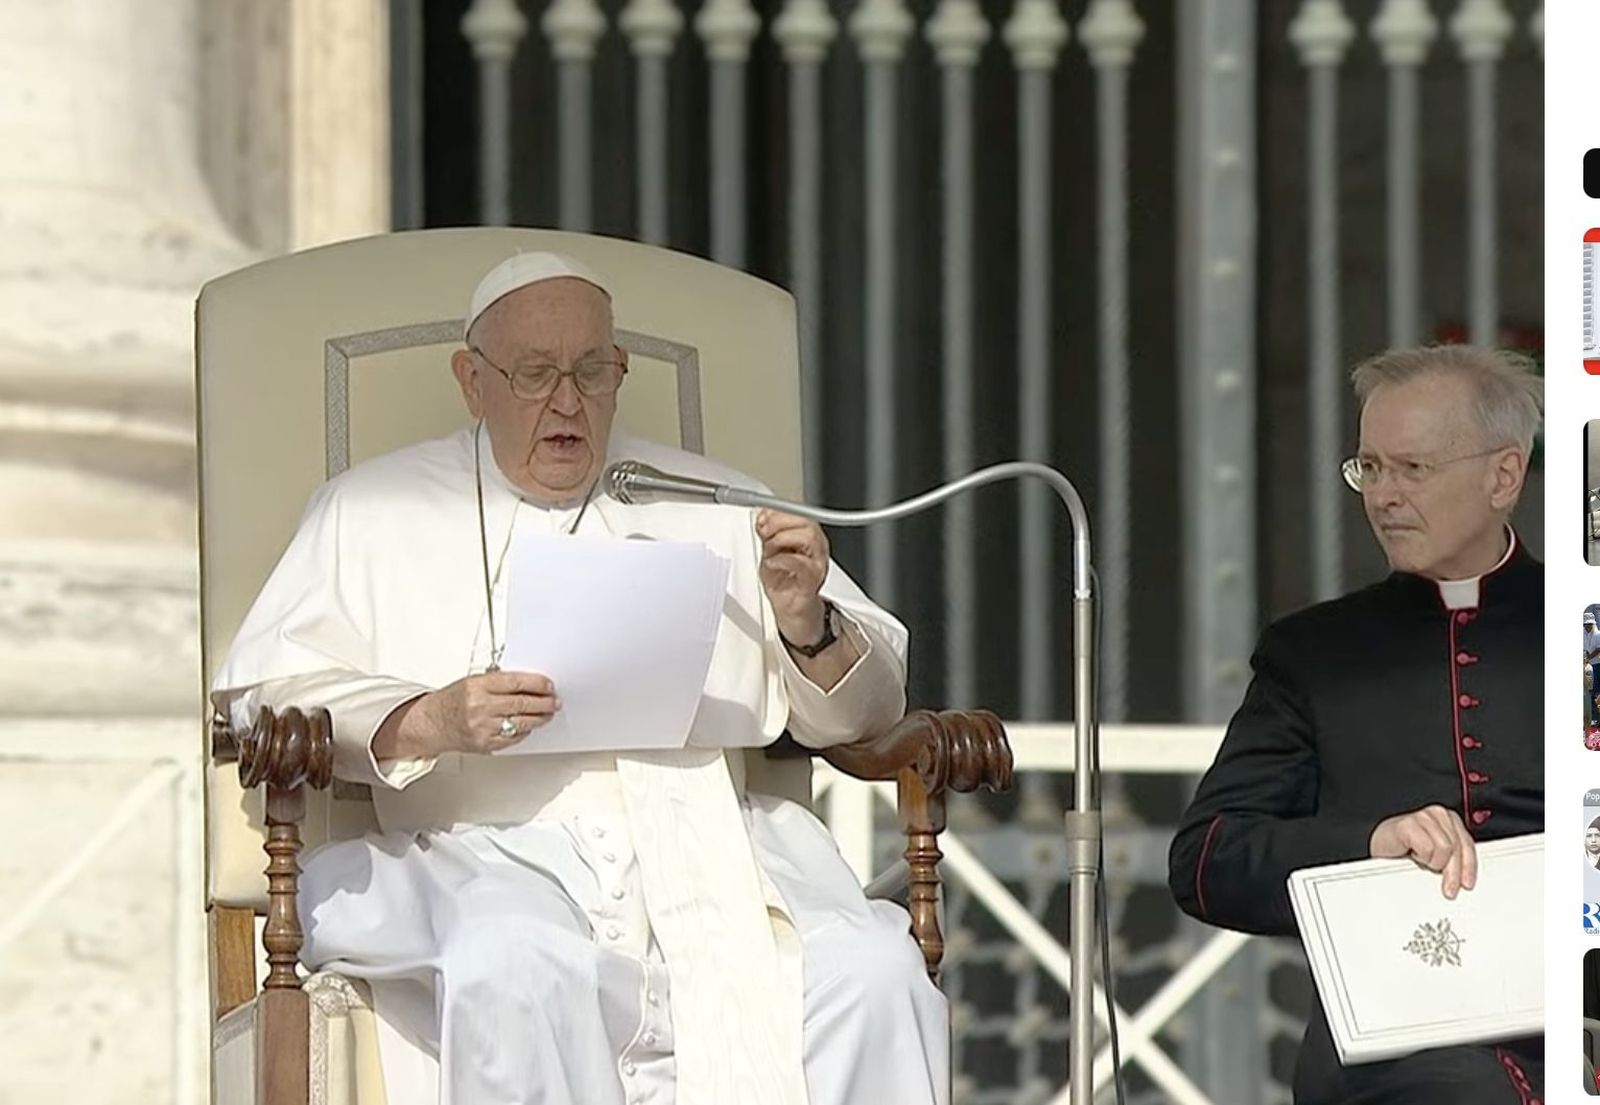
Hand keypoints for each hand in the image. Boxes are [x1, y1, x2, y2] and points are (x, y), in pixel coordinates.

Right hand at [394, 671, 559, 756]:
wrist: (432, 723)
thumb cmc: (452, 700)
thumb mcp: (472, 681)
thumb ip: (499, 682)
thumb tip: (529, 684)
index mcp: (477, 686)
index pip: (516, 683)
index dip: (538, 684)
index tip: (549, 685)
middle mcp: (480, 707)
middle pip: (523, 704)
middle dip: (544, 702)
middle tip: (554, 701)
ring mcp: (483, 727)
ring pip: (522, 723)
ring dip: (540, 718)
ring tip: (548, 713)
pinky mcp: (485, 743)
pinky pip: (513, 738)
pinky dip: (524, 731)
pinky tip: (529, 726)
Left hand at [755, 509, 829, 642]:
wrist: (792, 611)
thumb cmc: (784, 582)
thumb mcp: (769, 551)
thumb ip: (767, 534)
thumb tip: (762, 516)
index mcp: (808, 537)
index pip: (800, 514)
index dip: (779, 512)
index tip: (762, 516)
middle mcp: (817, 548)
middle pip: (807, 522)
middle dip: (780, 523)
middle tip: (764, 532)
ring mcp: (817, 564)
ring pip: (810, 538)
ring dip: (783, 539)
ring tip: (770, 550)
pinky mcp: (812, 581)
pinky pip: (803, 564)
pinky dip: (783, 559)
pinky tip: (772, 562)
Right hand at [1368, 805, 1477, 898]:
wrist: (1379, 847)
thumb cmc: (1404, 850)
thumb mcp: (1436, 855)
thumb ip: (1452, 857)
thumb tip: (1465, 875)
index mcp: (1448, 820)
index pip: (1467, 844)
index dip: (1469, 867)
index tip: (1467, 884)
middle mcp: (1438, 814)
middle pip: (1457, 848)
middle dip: (1453, 872)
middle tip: (1448, 889)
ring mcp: (1423, 816)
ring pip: (1445, 848)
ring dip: (1432, 861)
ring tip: (1421, 860)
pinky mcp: (1409, 823)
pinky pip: (1427, 848)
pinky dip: (1420, 856)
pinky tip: (1412, 853)